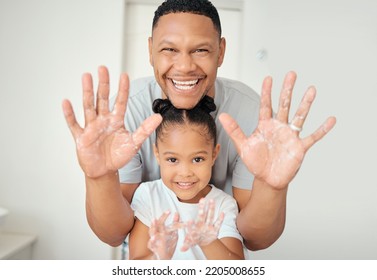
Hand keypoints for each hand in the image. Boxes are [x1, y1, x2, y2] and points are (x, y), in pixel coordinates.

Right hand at [62, 66, 161, 177]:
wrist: (105, 170)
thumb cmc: (118, 156)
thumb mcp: (134, 142)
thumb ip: (145, 129)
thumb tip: (159, 117)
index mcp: (116, 120)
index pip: (120, 101)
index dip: (122, 89)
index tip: (124, 75)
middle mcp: (103, 120)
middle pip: (102, 99)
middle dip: (103, 84)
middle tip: (103, 68)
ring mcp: (91, 127)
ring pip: (89, 106)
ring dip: (87, 92)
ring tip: (86, 77)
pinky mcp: (81, 137)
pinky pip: (74, 124)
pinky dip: (70, 114)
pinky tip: (66, 102)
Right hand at [148, 211, 180, 259]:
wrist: (164, 258)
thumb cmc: (167, 244)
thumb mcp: (173, 233)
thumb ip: (175, 224)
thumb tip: (176, 213)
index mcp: (161, 230)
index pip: (161, 221)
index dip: (164, 215)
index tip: (169, 211)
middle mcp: (156, 234)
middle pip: (155, 225)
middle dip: (156, 221)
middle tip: (159, 216)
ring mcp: (154, 241)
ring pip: (151, 233)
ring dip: (152, 228)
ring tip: (154, 222)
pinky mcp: (154, 248)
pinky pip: (150, 245)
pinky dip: (151, 241)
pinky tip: (153, 238)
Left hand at [181, 198, 223, 250]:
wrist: (204, 241)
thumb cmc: (195, 239)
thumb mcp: (190, 243)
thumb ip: (187, 245)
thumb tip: (181, 249)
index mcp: (195, 228)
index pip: (192, 225)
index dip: (191, 224)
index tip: (189, 221)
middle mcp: (202, 225)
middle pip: (202, 215)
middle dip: (202, 207)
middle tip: (202, 199)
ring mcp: (209, 226)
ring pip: (210, 216)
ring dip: (211, 208)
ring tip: (212, 200)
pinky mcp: (215, 229)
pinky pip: (218, 223)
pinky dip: (221, 219)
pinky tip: (223, 213)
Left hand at [219, 71, 335, 188]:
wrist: (267, 179)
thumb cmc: (255, 162)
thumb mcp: (243, 145)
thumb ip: (234, 130)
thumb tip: (221, 115)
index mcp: (265, 125)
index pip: (266, 105)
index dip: (267, 92)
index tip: (269, 77)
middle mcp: (279, 127)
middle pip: (284, 105)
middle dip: (287, 90)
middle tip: (292, 74)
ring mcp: (290, 136)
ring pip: (299, 116)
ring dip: (305, 104)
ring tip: (311, 90)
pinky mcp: (299, 147)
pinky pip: (313, 136)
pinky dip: (322, 129)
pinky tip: (331, 119)